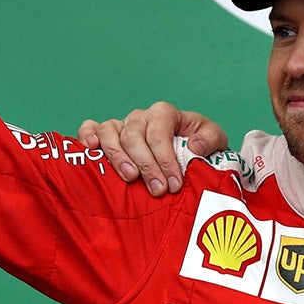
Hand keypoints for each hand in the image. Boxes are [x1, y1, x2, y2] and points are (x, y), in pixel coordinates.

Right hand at [76, 102, 228, 195]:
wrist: (187, 152)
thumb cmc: (199, 146)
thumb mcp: (215, 140)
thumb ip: (210, 139)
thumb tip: (194, 146)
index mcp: (164, 114)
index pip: (159, 134)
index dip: (165, 159)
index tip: (174, 184)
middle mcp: (141, 117)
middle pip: (134, 137)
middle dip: (147, 165)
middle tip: (158, 190)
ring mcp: (122, 124)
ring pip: (111, 134)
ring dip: (118, 157)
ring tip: (130, 178)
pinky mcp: (108, 134)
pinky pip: (90, 128)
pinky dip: (87, 136)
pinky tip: (91, 149)